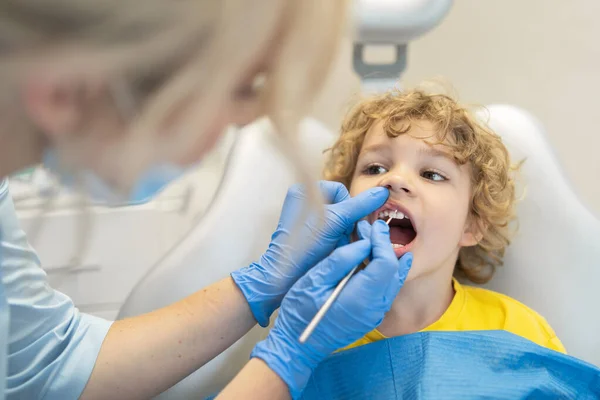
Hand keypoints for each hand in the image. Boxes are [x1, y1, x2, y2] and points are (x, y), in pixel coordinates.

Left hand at [231, 181, 388, 326]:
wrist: (285, 276)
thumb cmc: (304, 248)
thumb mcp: (335, 223)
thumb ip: (360, 206)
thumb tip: (382, 192)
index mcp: (304, 190)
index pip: (341, 191)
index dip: (348, 209)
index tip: (344, 226)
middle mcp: (304, 201)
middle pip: (343, 207)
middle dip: (347, 225)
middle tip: (342, 239)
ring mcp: (307, 218)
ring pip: (341, 221)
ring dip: (344, 235)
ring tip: (336, 247)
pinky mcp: (310, 234)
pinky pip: (334, 232)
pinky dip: (337, 242)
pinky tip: (332, 252)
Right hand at [251, 220, 412, 398]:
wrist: (297, 347)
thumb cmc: (300, 313)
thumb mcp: (315, 280)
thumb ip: (341, 260)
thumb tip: (364, 244)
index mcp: (361, 298)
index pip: (385, 264)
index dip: (381, 242)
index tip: (373, 226)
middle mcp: (374, 308)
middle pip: (393, 271)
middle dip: (384, 246)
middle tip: (371, 228)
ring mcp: (374, 315)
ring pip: (393, 281)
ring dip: (387, 258)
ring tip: (376, 239)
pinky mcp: (370, 317)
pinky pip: (386, 291)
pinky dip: (386, 272)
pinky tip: (380, 260)